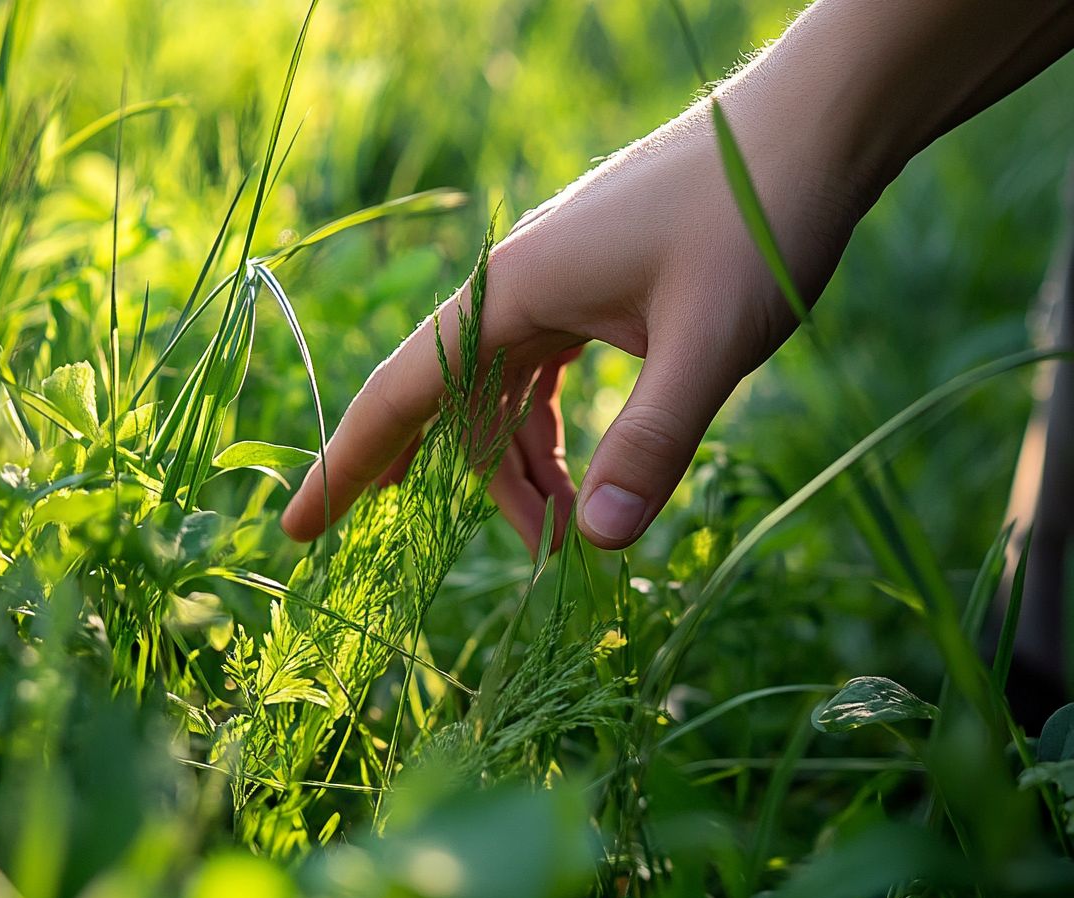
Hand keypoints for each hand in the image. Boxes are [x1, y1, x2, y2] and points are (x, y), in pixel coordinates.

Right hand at [282, 86, 864, 550]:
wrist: (813, 128)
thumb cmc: (756, 215)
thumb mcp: (709, 340)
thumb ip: (651, 441)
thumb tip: (600, 544)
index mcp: (511, 290)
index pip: (400, 393)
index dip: (345, 467)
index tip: (297, 530)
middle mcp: (514, 288)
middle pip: (452, 408)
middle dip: (479, 489)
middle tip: (546, 556)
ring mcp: (552, 288)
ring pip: (501, 399)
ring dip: (527, 469)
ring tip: (580, 529)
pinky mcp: (591, 292)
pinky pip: (541, 378)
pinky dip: (552, 433)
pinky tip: (583, 473)